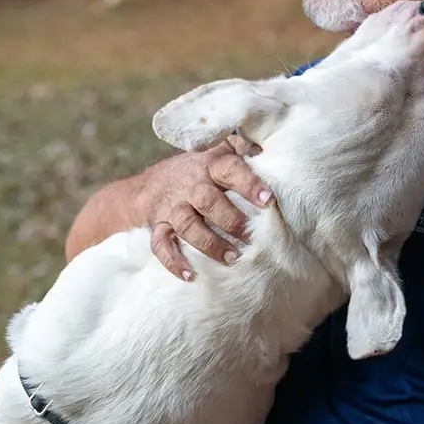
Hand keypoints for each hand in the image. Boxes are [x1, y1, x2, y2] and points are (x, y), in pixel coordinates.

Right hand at [141, 139, 272, 278]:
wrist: (151, 185)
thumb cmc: (199, 171)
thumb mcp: (220, 151)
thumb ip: (244, 148)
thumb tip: (271, 151)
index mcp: (209, 165)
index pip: (229, 169)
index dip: (248, 183)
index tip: (268, 199)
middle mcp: (190, 186)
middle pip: (207, 199)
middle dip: (230, 220)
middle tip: (252, 237)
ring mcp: (172, 208)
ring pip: (187, 224)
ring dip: (209, 243)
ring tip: (232, 258)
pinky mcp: (159, 228)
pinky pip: (161, 245)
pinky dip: (174, 261)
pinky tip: (192, 275)